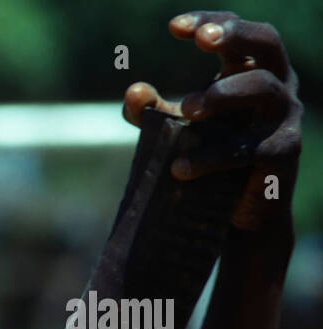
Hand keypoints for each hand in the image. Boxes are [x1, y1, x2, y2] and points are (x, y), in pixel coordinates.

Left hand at [123, 11, 301, 231]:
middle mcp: (277, 85)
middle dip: (235, 36)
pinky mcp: (284, 153)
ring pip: (264, 88)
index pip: (237, 32)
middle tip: (201, 43)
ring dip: (222, 93)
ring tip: (185, 109)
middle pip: (267, 43)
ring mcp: (285, 117)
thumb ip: (152, 111)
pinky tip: (179, 168)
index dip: (212, 23)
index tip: (174, 28)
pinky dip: (212, 155)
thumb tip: (134, 91)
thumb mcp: (177, 130)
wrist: (234, 214)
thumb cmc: (208, 157)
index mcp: (251, 71)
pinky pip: (252, 147)